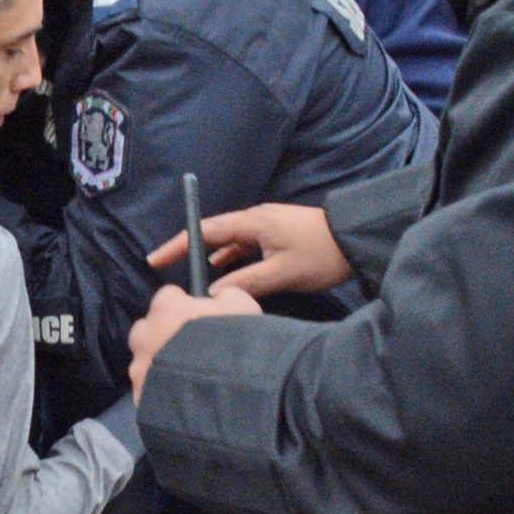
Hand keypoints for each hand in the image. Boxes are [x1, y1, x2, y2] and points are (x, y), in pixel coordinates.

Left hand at [127, 283, 259, 399]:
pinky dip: (158, 391)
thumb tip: (218, 296)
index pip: (168, 296)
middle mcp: (144, 334)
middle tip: (189, 350)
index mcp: (166, 308)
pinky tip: (179, 398)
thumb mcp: (243, 307)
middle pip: (148, 328)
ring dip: (159, 365)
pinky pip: (146, 389)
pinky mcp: (139, 396)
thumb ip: (226, 296)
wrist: (224, 393)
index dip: (184, 307)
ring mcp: (138, 366)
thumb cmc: (233, 343)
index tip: (198, 318)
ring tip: (185, 378)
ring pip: (144, 361)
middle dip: (163, 335)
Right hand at [148, 203, 348, 300]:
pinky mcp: (277, 235)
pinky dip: (230, 259)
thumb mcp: (281, 273)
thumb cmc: (320, 255)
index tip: (155, 259)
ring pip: (229, 242)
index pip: (204, 231)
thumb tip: (211, 293)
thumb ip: (244, 283)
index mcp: (252, 223)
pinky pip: (245, 246)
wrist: (358, 240)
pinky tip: (225, 273)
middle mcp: (256, 219)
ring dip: (211, 257)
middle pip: (212, 233)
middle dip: (187, 250)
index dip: (177, 245)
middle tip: (165, 268)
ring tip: (193, 278)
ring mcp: (267, 226)